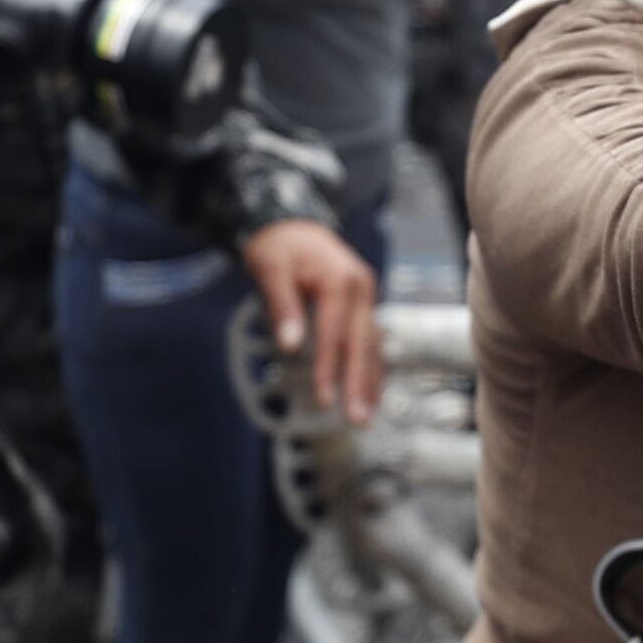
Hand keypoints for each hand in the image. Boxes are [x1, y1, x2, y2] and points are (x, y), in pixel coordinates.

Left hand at [243, 219, 382, 426]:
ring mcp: (365, 297)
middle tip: (356, 420)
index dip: (329, 368)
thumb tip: (290, 346)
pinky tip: (370, 393)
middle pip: (361, 344)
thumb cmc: (277, 246)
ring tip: (366, 416)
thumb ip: (282, 306)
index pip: (335, 333)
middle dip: (358, 384)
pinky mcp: (362, 304)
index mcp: (339, 281)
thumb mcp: (270, 269)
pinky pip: (370, 340)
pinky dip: (371, 367)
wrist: (291, 222)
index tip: (324, 399)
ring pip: (372, 345)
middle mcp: (360, 289)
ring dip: (369, 382)